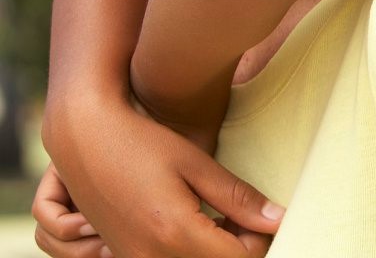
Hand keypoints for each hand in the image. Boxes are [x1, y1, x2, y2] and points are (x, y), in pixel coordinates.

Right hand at [38, 96, 281, 257]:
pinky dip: (190, 252)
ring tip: (223, 218)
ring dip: (215, 250)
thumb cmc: (143, 145)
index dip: (260, 241)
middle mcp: (150, 257)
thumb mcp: (197, 166)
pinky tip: (197, 225)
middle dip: (239, 247)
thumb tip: (278, 220)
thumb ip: (238, 198)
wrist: (86, 141)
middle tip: (245, 216)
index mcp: (174, 233)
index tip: (264, 217)